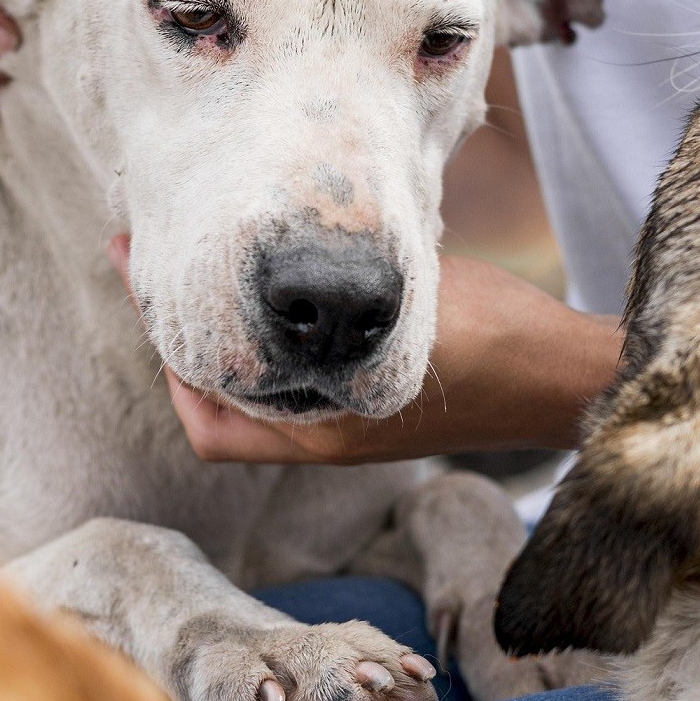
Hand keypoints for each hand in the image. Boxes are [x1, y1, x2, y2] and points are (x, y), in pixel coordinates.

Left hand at [108, 238, 621, 465]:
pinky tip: (268, 293)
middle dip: (179, 341)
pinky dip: (263, 350)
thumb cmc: (489, 335)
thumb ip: (326, 295)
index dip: (163, 346)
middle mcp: (322, 441)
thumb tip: (259, 259)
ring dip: (222, 344)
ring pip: (250, 398)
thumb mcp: (396, 302)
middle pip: (214, 408)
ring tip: (201, 271)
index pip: (203, 411)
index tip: (143, 277)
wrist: (556, 376)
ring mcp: (344, 432)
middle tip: (152, 267)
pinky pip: (289, 389)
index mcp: (319, 431)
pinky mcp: (367, 413)